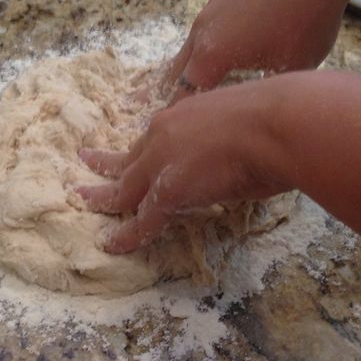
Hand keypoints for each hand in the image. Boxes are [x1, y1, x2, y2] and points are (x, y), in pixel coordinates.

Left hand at [76, 78, 294, 252]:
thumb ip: (225, 138)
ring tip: (82, 203)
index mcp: (181, 115)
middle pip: (128, 159)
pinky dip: (125, 236)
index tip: (128, 149)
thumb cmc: (275, 122)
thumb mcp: (240, 120)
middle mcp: (162, 135)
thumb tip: (234, 156)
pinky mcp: (167, 191)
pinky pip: (141, 220)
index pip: (152, 138)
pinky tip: (112, 244)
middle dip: (104, 165)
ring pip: (123, 188)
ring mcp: (161, 163)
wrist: (278, 125)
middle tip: (84, 163)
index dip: (139, 149)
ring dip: (101, 198)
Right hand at [161, 0, 360, 102]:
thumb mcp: (289, 71)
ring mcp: (211, 9)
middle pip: (177, 71)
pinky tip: (231, 50)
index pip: (185, 96)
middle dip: (178, 93)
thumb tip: (256, 105)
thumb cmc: (305, 23)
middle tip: (178, 115)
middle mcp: (202, 32)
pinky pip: (208, 29)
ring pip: (192, 47)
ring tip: (203, 85)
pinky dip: (210, 46)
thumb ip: (264, 93)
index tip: (186, 132)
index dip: (185, 117)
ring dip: (194, 68)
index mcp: (211, 56)